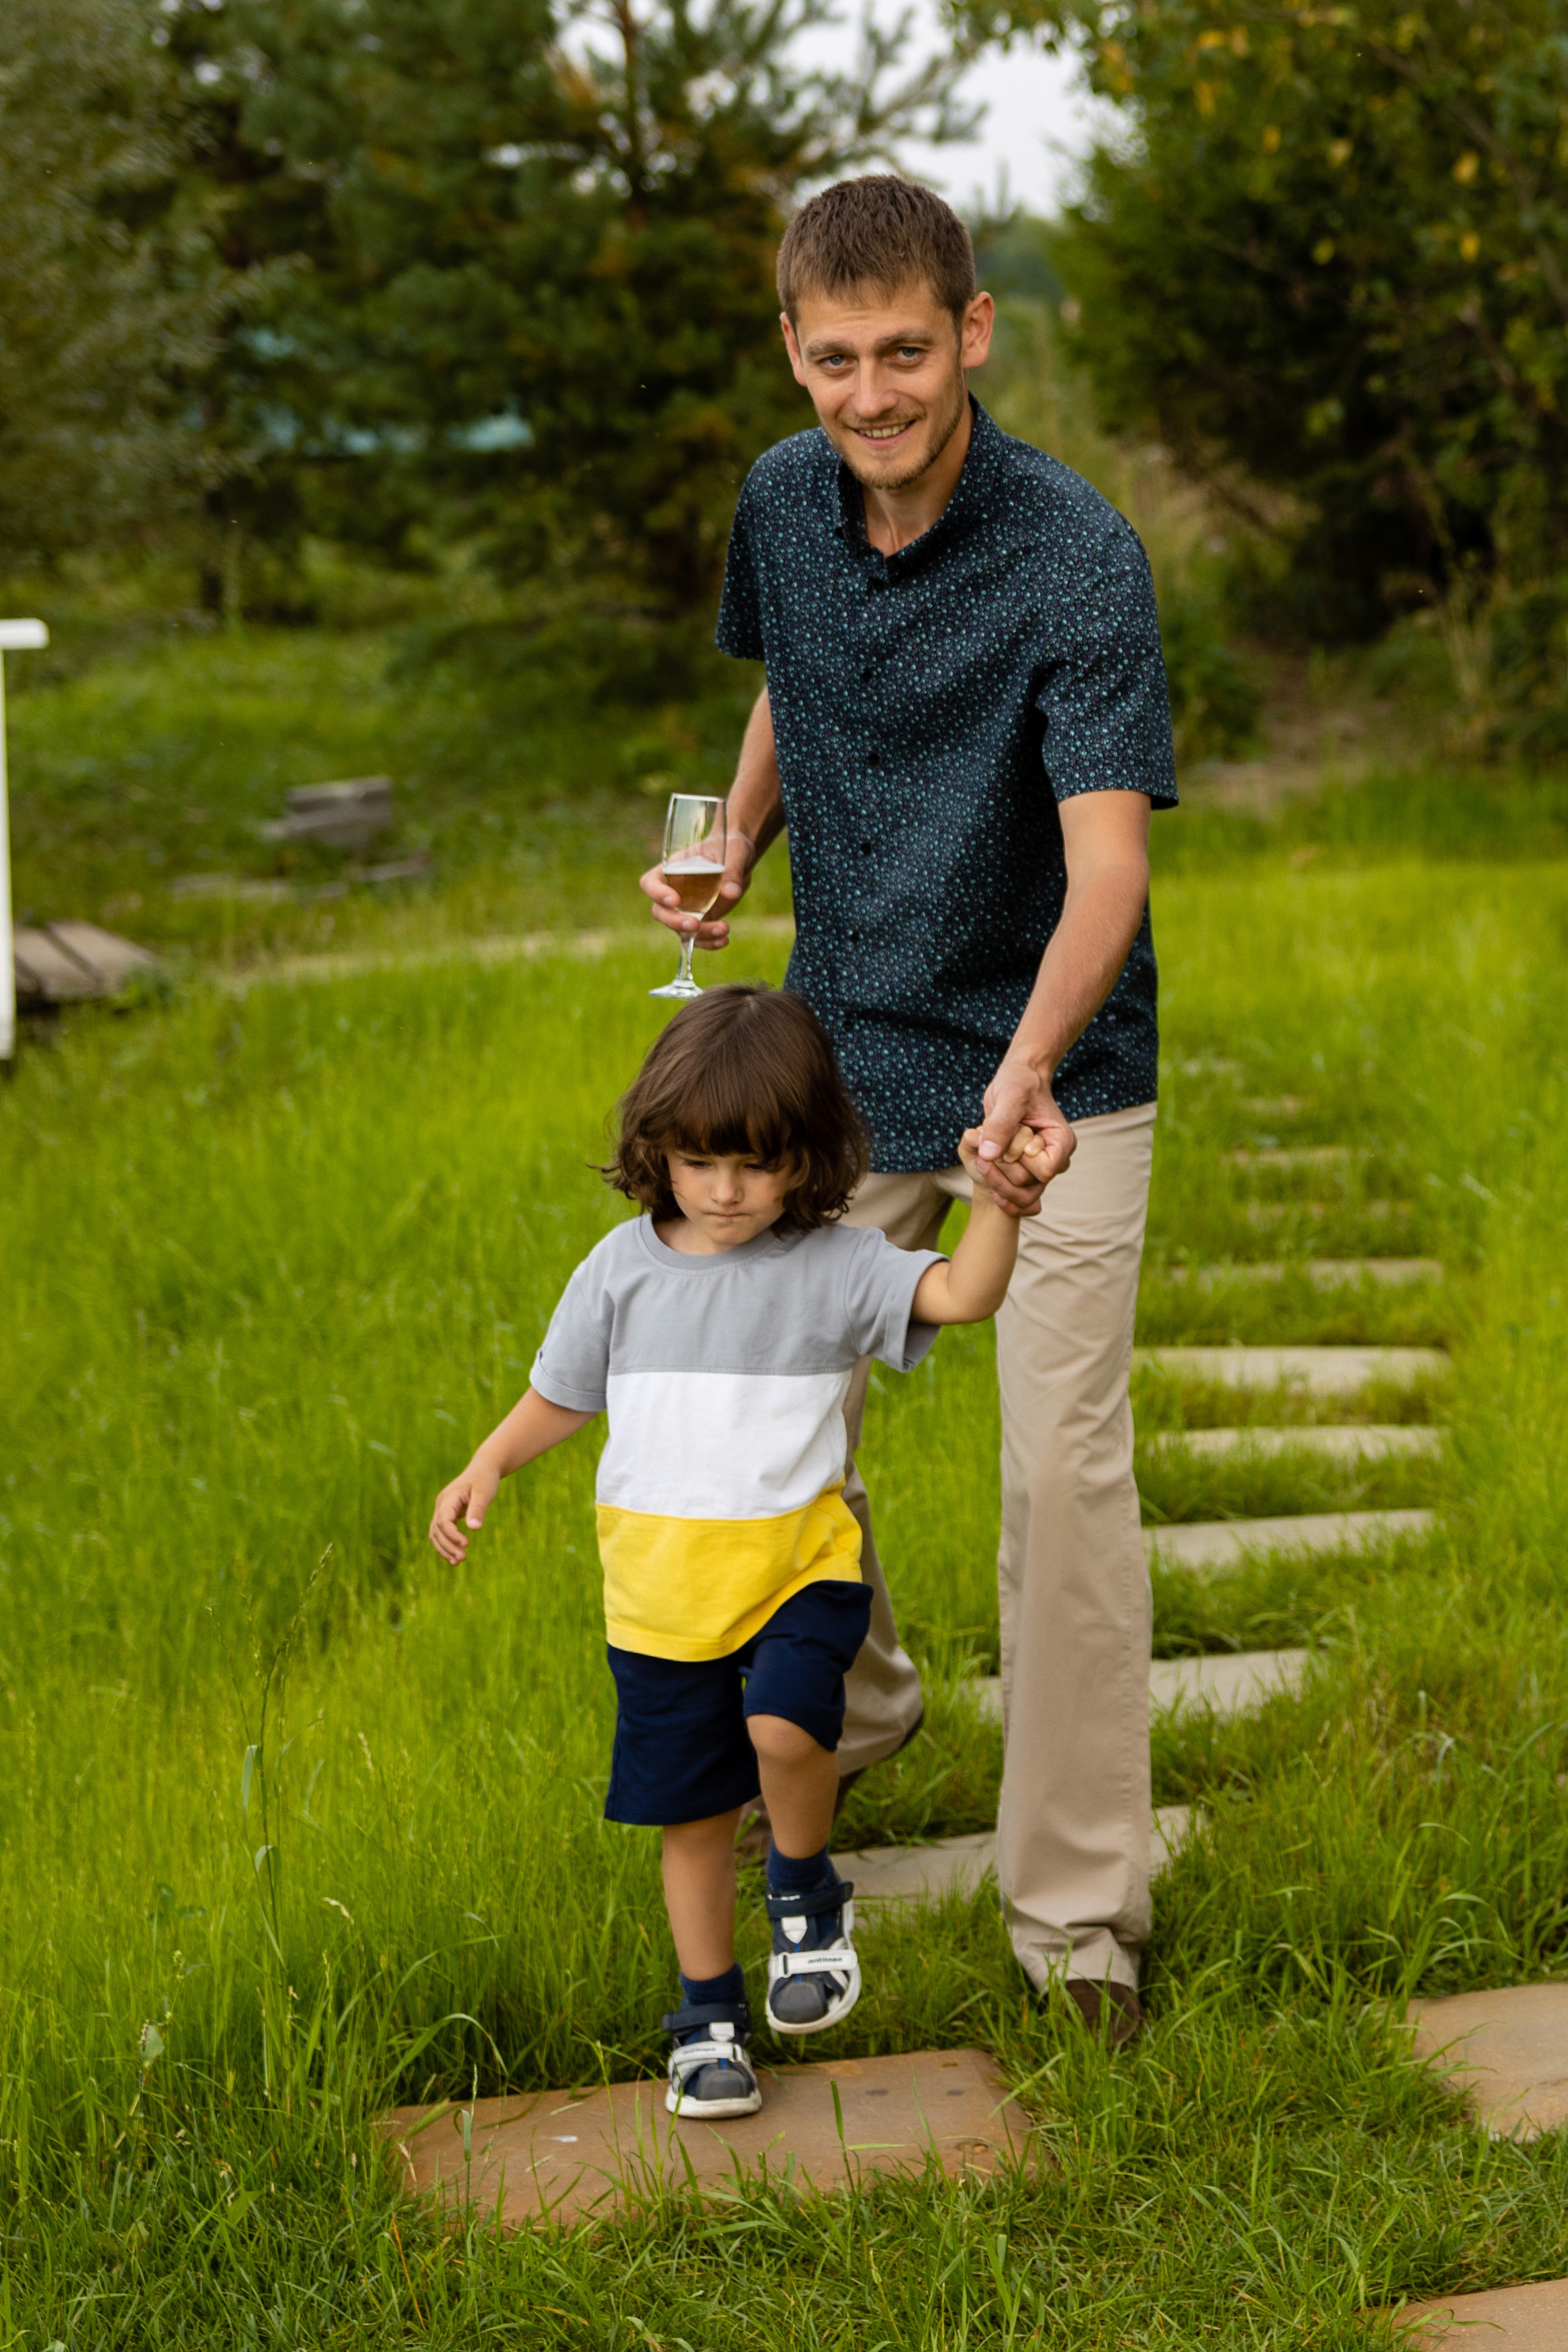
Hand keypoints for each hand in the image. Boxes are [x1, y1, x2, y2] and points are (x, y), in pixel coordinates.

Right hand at [429, 1459, 499, 1563]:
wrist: (483, 1470)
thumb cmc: (484, 1480)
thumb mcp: (484, 1493)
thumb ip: (478, 1509)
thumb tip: (474, 1528)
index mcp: (449, 1498)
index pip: (443, 1520)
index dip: (452, 1534)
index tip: (466, 1544)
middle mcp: (441, 1505)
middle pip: (437, 1529)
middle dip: (448, 1545)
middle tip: (463, 1558)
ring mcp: (442, 1510)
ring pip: (436, 1534)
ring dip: (445, 1549)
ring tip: (458, 1562)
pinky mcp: (447, 1515)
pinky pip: (441, 1533)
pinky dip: (446, 1545)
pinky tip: (455, 1557)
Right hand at [639, 827, 753, 952]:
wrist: (742, 860)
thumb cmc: (732, 848)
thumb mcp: (735, 853)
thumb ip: (733, 871)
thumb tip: (732, 893)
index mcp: (672, 868)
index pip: (651, 883)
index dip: (657, 893)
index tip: (676, 900)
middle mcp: (674, 890)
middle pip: (660, 912)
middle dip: (675, 922)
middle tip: (694, 924)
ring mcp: (686, 909)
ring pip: (680, 929)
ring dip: (700, 935)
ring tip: (724, 929)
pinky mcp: (701, 921)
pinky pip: (698, 937)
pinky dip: (709, 943)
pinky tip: (724, 940)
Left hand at [973, 1053, 1076, 1215]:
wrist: (1016, 1081)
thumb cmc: (1018, 1083)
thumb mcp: (1010, 1097)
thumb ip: (1001, 1125)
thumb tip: (988, 1155)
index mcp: (1061, 1141)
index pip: (1044, 1169)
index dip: (1020, 1160)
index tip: (1009, 1138)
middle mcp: (1056, 1158)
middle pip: (1029, 1184)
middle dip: (1002, 1168)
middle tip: (989, 1143)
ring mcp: (1041, 1167)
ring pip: (1023, 1195)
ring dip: (998, 1183)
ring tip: (981, 1163)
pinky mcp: (1027, 1170)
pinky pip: (1020, 1197)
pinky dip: (1003, 1194)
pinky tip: (990, 1186)